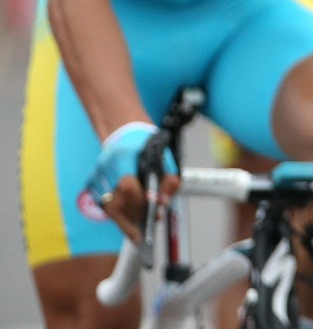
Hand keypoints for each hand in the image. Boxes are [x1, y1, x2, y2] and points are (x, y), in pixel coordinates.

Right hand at [86, 122, 178, 242]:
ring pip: (107, 207)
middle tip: (143, 234)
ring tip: (138, 232)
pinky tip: (128, 220)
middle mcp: (106, 165)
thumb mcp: (165, 156)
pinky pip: (103, 205)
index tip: (152, 211)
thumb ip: (169, 179)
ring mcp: (96, 174)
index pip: (126, 184)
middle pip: (114, 202)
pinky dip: (117, 214)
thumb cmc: (147, 146)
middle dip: (130, 220)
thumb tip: (163, 204)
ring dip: (124, 221)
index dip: (139, 201)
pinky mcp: (91, 182)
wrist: (125, 132)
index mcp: (124, 155)